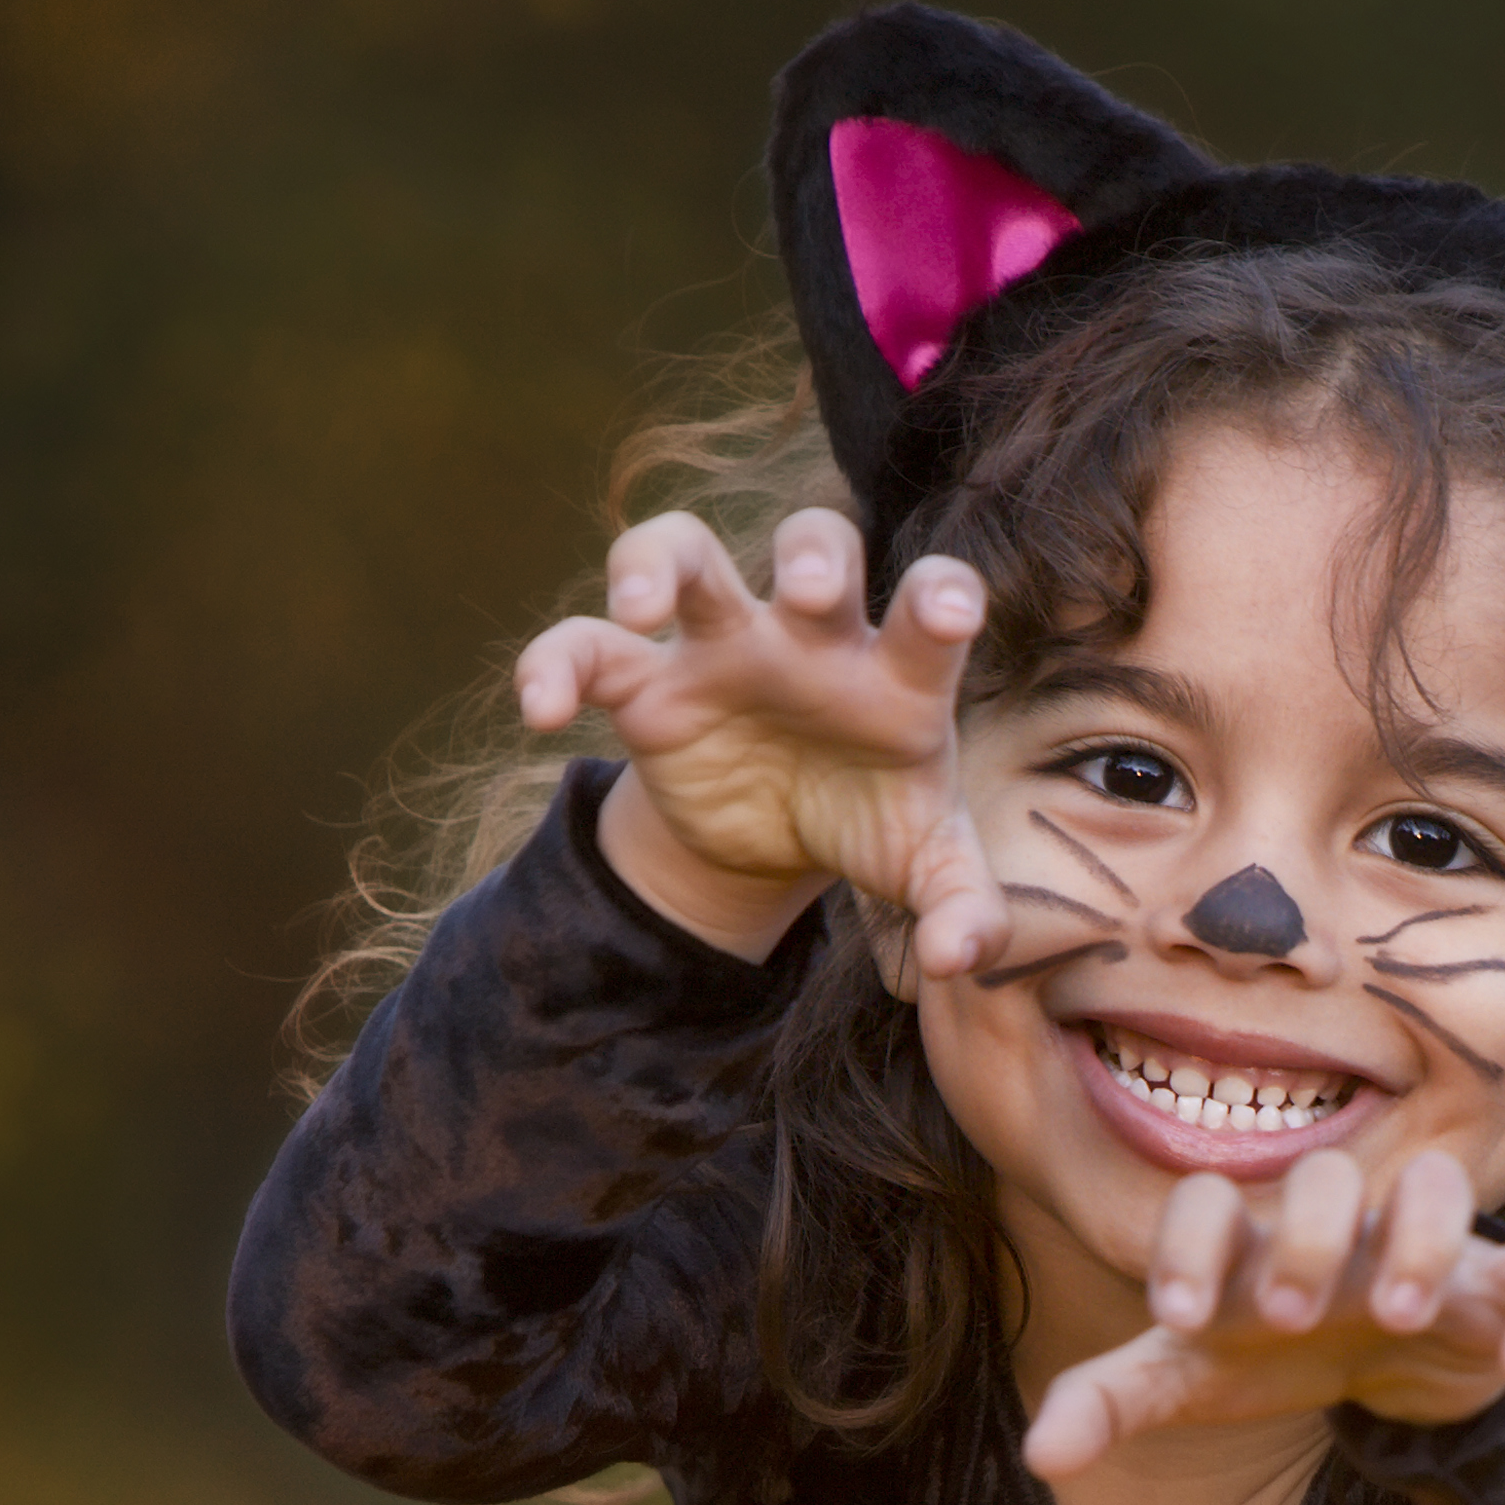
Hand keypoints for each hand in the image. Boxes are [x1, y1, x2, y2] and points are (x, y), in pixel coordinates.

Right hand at [514, 507, 1006, 973]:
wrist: (773, 840)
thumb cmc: (865, 821)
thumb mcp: (922, 868)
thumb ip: (965, 911)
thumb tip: (959, 961)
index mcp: (895, 672)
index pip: (931, 605)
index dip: (941, 595)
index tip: (947, 611)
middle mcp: (810, 637)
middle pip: (814, 544)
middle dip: (810, 554)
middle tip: (806, 591)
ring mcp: (723, 647)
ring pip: (685, 551)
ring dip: (658, 559)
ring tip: (642, 607)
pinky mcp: (646, 683)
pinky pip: (586, 647)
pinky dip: (553, 663)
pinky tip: (539, 711)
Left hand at [1021, 1148, 1504, 1479]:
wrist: (1394, 1358)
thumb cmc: (1277, 1349)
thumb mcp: (1194, 1376)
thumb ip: (1115, 1401)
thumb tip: (1039, 1456)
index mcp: (1256, 1238)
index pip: (1211, 1202)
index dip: (1190, 1247)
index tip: (1179, 1317)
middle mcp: (1345, 1226)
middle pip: (1329, 1178)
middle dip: (1311, 1238)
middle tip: (1294, 1316)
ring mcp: (1434, 1247)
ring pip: (1444, 1189)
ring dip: (1422, 1241)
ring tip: (1400, 1313)